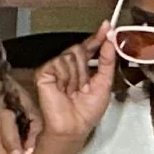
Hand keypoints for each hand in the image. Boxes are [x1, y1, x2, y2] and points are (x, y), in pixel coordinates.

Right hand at [33, 25, 117, 145]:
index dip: (98, 37)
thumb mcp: (105, 83)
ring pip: (70, 55)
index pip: (89, 47)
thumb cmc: (87, 112)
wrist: (74, 127)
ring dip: (77, 76)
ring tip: (72, 92)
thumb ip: (107, 60)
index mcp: (82, 68)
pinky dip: (65, 77)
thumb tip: (110, 39)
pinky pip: (59, 62)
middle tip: (84, 87)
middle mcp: (67, 66)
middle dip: (85, 68)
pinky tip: (63, 90)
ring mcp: (54, 68)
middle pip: (79, 49)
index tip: (106, 26)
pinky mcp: (43, 73)